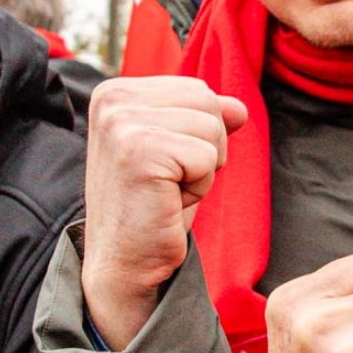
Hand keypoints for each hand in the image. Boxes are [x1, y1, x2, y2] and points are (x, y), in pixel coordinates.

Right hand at [80, 77, 248, 350]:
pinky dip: (199, 186)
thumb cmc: (151, 209)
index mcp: (115, 92)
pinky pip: (206, 157)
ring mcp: (122, 123)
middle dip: (205, 147)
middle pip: (206, 100)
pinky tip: (168, 202)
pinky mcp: (140, 150)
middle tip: (170, 182)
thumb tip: (239, 107)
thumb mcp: (180, 154)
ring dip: (203, 169)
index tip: (166, 165)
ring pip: (212, 127)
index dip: (198, 133)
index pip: (196, 89)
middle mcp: (112, 99)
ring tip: (168, 192)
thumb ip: (204, 121)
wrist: (124, 263)